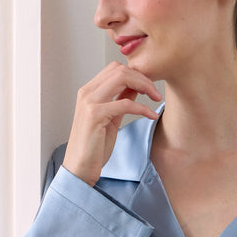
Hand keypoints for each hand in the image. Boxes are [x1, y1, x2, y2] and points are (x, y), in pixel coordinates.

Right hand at [62, 62, 161, 185]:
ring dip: (144, 86)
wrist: (80, 167)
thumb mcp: (111, 119)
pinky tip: (151, 116)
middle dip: (142, 78)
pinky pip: (125, 103)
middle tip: (156, 93)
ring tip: (156, 98)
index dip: (136, 74)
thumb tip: (136, 87)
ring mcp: (89, 102)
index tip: (150, 87)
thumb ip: (121, 101)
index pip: (115, 69)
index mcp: (89, 92)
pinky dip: (143, 108)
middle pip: (119, 69)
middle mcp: (87, 92)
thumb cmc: (94, 146)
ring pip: (122, 78)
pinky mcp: (95, 115)